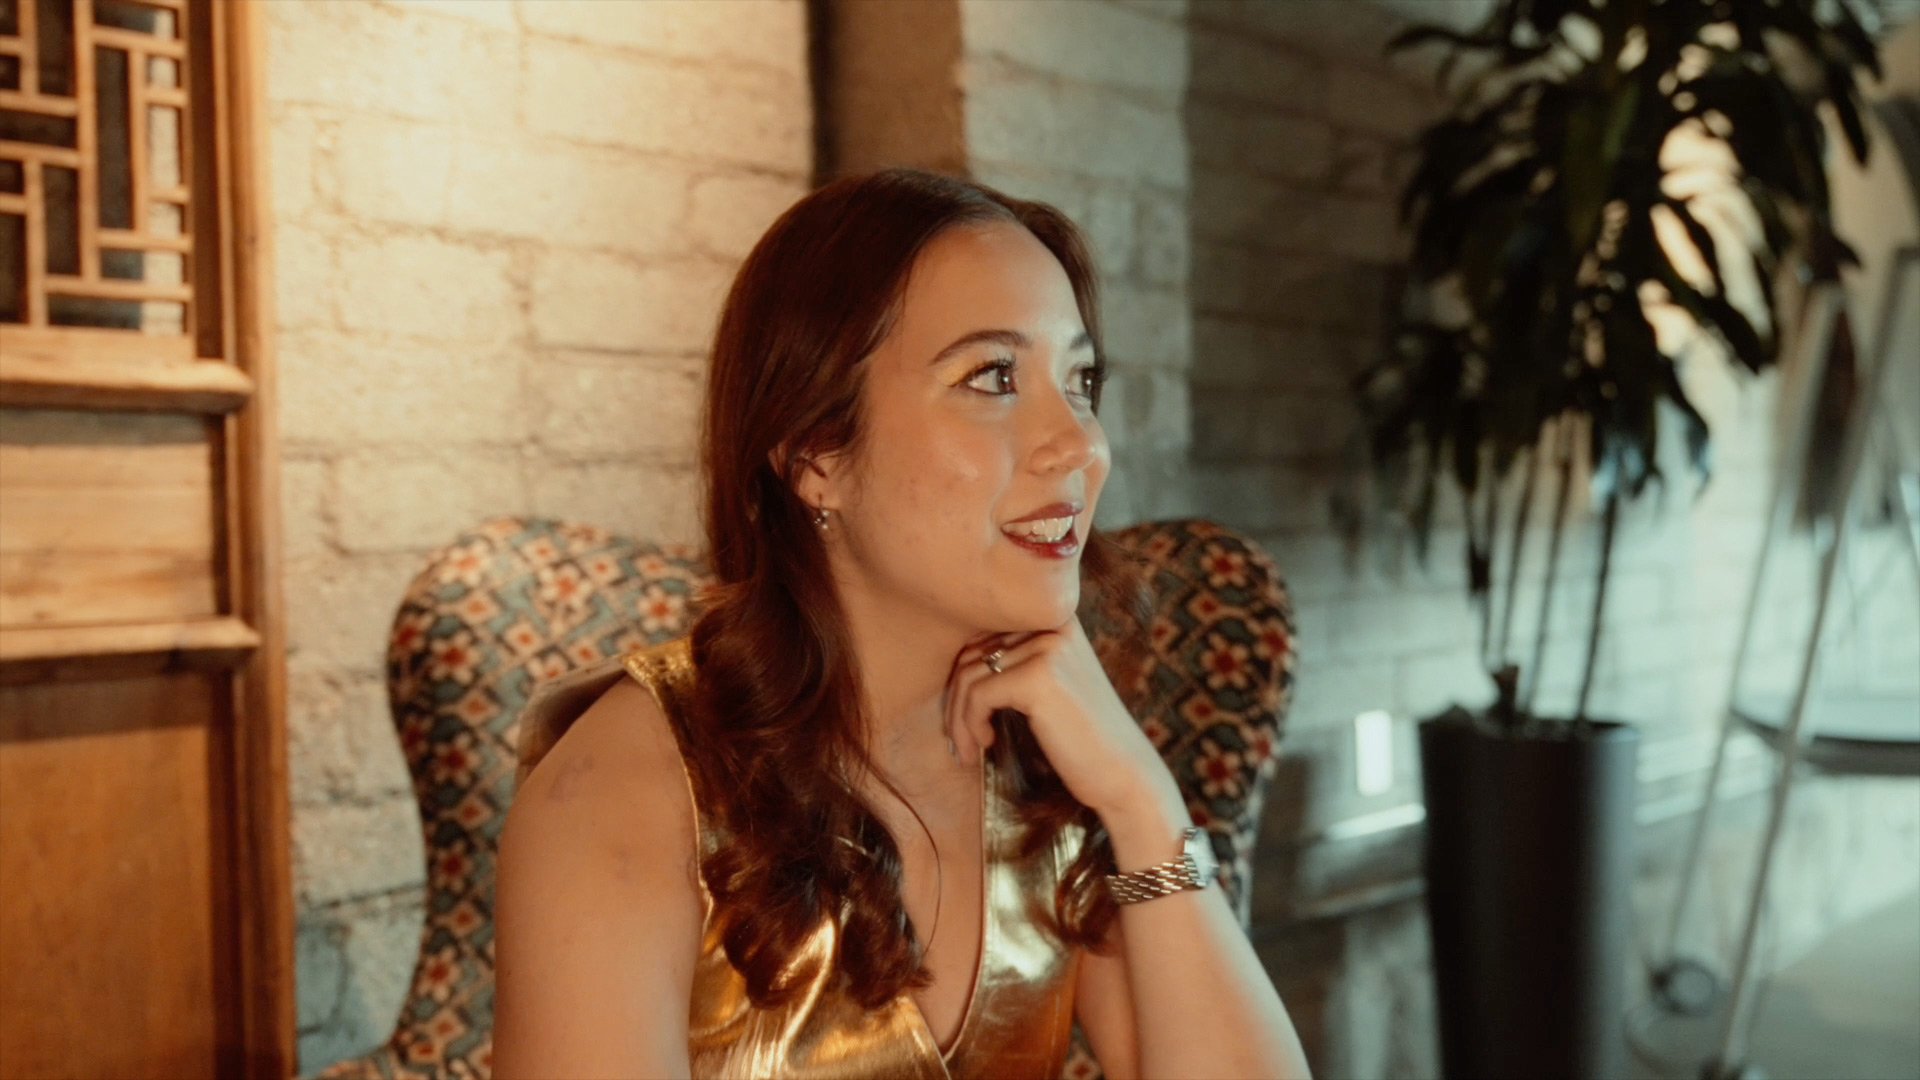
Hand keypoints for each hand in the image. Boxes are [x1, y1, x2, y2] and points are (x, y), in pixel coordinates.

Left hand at [941, 617, 1181, 821]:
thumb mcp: (1050, 685)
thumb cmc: (1082, 737)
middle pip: (971, 653)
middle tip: (961, 739)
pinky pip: (977, 696)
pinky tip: (985, 745)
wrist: (1123, 774)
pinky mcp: (1038, 678)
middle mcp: (1053, 624)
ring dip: (958, 719)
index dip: (965, 677)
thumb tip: (955, 662)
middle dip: (956, 700)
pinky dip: (969, 725)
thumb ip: (1014, 662)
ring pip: (968, 676)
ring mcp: (1048, 648)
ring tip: (968, 749)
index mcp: (1057, 619)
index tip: (965, 717)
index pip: (984, 635)